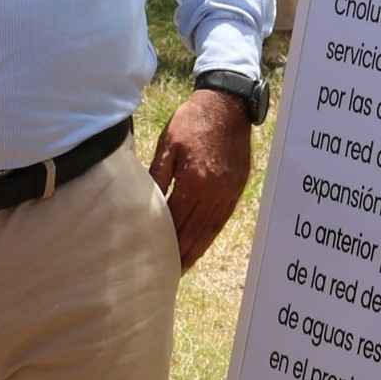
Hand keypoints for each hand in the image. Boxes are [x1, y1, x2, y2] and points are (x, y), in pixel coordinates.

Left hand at [148, 86, 254, 270]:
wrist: (227, 106)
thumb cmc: (191, 122)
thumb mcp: (169, 144)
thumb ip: (158, 175)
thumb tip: (145, 202)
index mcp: (194, 181)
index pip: (176, 221)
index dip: (165, 242)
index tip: (153, 258)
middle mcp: (213, 192)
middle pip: (193, 232)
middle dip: (179, 254)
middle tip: (164, 273)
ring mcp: (227, 193)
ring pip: (208, 231)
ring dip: (194, 250)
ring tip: (181, 267)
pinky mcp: (236, 190)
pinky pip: (221, 221)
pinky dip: (209, 237)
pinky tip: (200, 246)